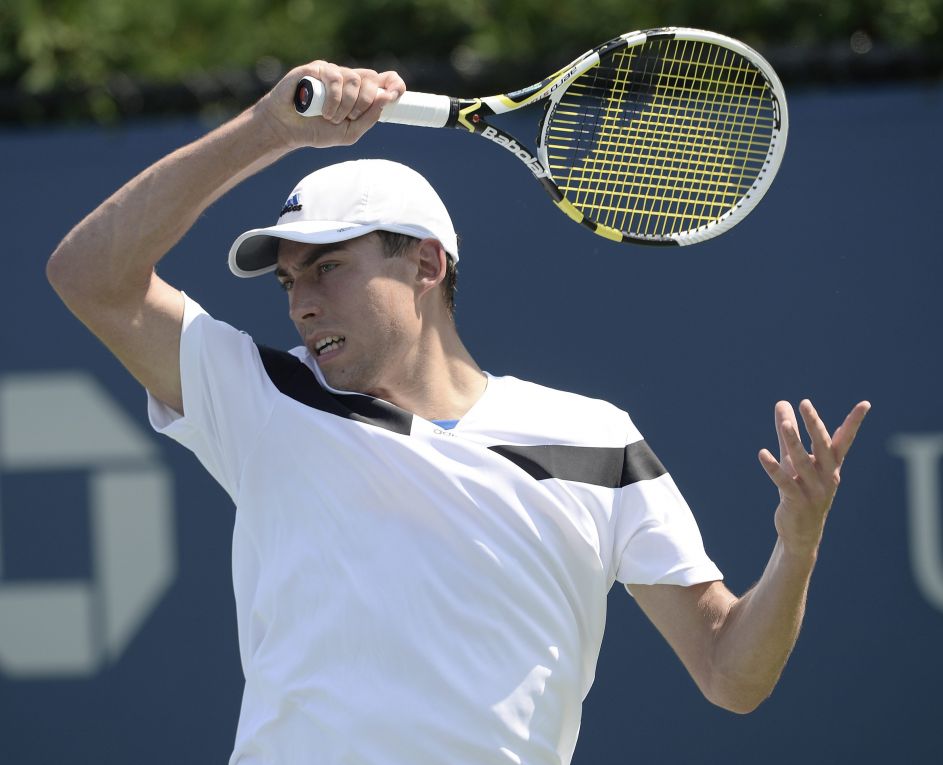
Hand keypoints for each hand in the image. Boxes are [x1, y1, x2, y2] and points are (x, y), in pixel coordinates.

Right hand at [258, 60, 405, 148]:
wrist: (287, 129)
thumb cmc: (317, 131)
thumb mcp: (349, 134)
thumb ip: (368, 119)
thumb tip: (385, 98)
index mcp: (360, 94)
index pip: (384, 80)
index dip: (395, 83)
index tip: (395, 94)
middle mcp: (348, 80)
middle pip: (372, 80)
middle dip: (365, 103)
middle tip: (349, 118)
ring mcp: (333, 73)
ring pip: (355, 79)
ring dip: (346, 104)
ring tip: (331, 118)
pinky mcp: (316, 69)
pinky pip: (335, 77)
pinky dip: (333, 98)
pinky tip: (324, 111)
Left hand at [758, 399, 869, 558]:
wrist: (802, 532)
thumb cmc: (800, 489)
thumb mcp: (794, 458)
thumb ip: (788, 431)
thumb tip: (782, 402)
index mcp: (831, 465)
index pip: (844, 440)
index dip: (854, 422)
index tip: (865, 404)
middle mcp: (827, 476)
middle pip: (822, 446)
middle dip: (814, 424)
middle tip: (805, 403)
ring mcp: (814, 490)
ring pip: (802, 462)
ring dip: (793, 441)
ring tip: (783, 423)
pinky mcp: (797, 501)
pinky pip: (785, 482)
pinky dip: (773, 468)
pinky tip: (762, 453)